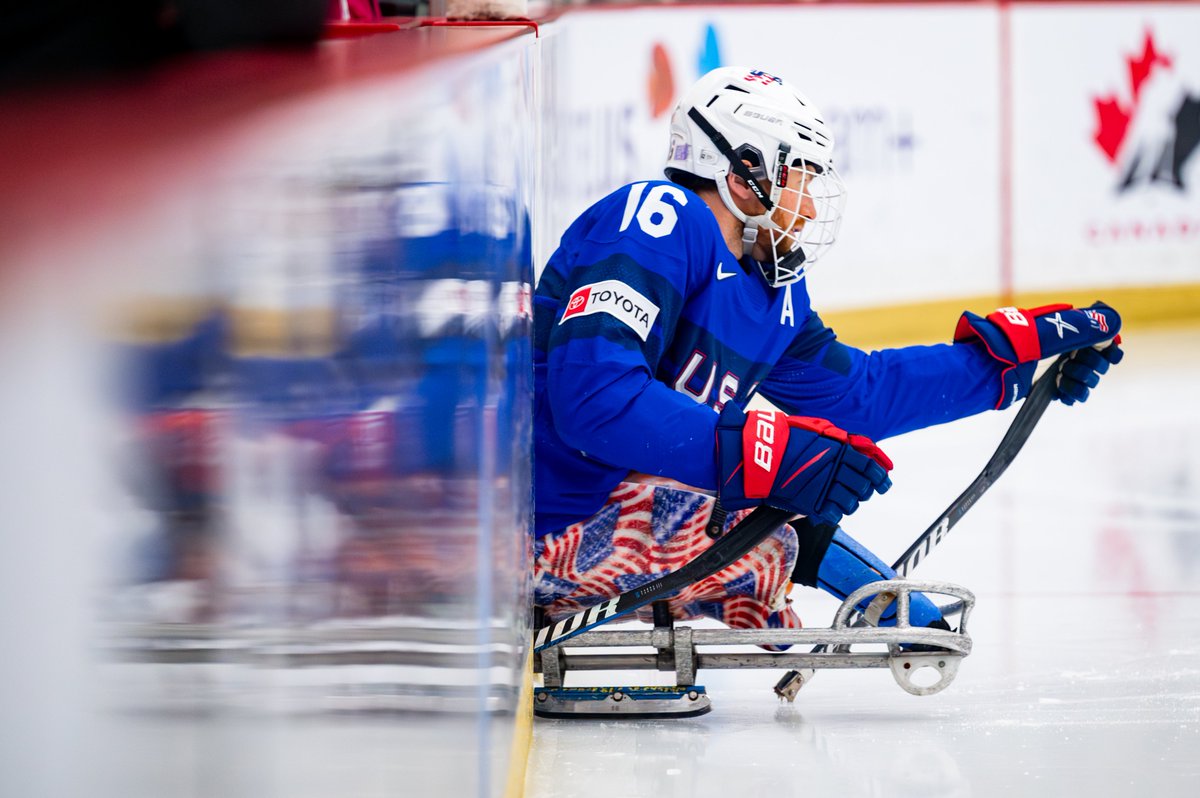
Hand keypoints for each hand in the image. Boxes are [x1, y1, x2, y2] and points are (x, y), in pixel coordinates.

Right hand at [715, 404, 892, 525]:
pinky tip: (829, 510)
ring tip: (841, 500)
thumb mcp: (814, 431)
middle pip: (863, 486)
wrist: (756, 455)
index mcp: (837, 449)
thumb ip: (838, 440)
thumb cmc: (782, 439)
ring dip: (849, 503)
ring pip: (850, 502)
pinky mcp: (810, 503)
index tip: (882, 482)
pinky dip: (834, 514)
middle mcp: (834, 469)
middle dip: (864, 490)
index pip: (870, 466)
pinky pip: (834, 514)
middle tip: (859, 491)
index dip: (879, 476)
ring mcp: (823, 488)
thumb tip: (860, 447)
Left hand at [954, 301, 1121, 407]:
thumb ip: (1085, 327)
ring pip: (1087, 380)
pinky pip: (1074, 393)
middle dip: (1090, 367)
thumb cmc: (1018, 346)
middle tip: (1071, 366)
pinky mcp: (1047, 386)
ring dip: (1081, 382)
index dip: (1109, 349)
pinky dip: (1073, 394)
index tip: (1110, 355)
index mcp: (1067, 330)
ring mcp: (1056, 368)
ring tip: (1062, 380)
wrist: (991, 369)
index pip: (1101, 340)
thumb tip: (1113, 325)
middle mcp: (1064, 348)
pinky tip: (1063, 393)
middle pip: (1097, 362)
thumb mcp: (1053, 332)